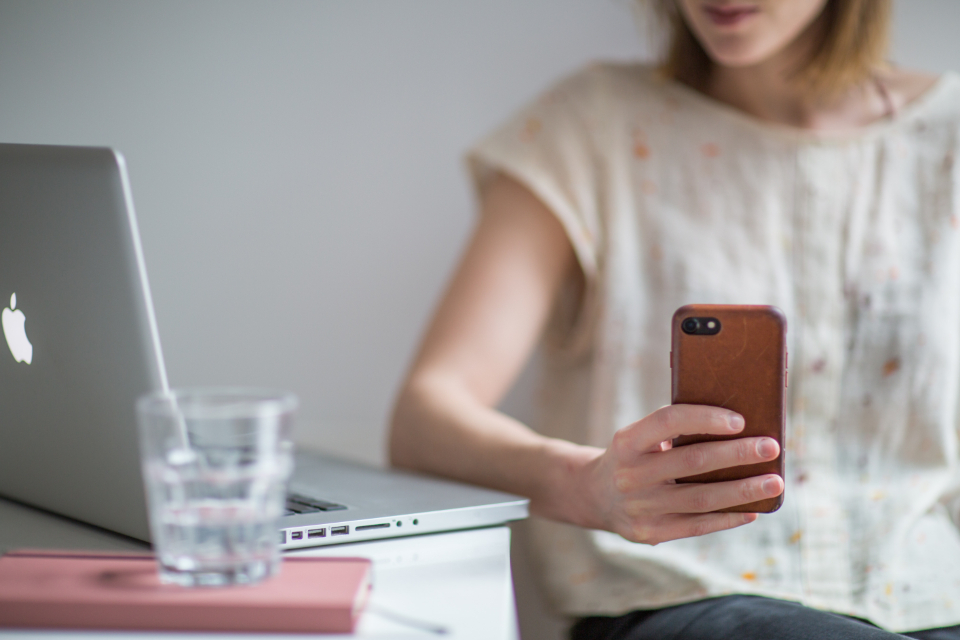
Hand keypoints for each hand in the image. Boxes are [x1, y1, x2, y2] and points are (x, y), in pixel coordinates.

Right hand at [577, 404, 782, 544]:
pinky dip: (728, 518)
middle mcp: (630, 474)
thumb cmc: (634, 457)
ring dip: (743, 490)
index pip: (668, 421)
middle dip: (737, 454)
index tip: (740, 420)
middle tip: (771, 447)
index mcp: (627, 441)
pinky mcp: (648, 533)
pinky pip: (696, 526)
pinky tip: (753, 510)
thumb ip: (673, 434)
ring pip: (700, 498)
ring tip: (774, 482)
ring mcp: (639, 507)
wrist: (594, 495)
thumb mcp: (639, 438)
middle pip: (692, 462)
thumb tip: (738, 430)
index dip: (705, 418)